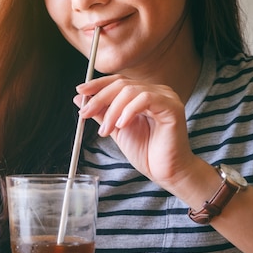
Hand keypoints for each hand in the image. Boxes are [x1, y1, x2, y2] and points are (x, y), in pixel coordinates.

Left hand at [75, 74, 197, 186]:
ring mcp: (166, 97)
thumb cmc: (145, 151)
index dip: (98, 84)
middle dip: (99, 99)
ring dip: (112, 111)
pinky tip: (121, 125)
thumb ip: (100, 112)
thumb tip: (79, 98)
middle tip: (85, 114)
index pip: (118, 81)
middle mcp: (156, 92)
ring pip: (130, 91)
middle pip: (122, 84)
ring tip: (105, 130)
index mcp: (143, 94)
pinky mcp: (172, 107)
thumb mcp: (115, 129)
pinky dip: (128, 111)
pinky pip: (146, 98)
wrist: (164, 171)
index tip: (80, 90)